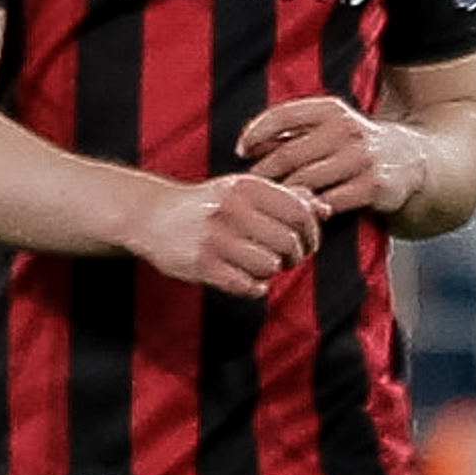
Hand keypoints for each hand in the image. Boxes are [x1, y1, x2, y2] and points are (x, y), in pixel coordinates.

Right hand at [131, 170, 322, 297]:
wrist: (151, 215)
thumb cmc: (207, 204)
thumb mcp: (243, 191)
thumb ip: (285, 196)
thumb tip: (324, 210)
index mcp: (246, 187)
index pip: (301, 213)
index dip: (312, 234)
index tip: (306, 243)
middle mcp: (231, 209)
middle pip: (289, 242)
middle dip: (295, 256)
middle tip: (286, 259)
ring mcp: (214, 237)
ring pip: (270, 265)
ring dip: (272, 272)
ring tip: (261, 267)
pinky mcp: (201, 264)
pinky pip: (246, 285)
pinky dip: (254, 287)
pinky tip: (247, 280)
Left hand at [239, 95, 430, 221]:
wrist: (414, 161)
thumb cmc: (356, 146)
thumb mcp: (331, 126)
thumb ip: (294, 132)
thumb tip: (246, 147)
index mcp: (332, 110)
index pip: (282, 115)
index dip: (255, 133)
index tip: (239, 151)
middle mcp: (347, 130)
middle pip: (288, 155)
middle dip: (263, 175)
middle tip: (249, 190)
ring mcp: (361, 158)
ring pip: (305, 182)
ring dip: (284, 196)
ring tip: (270, 205)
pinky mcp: (372, 186)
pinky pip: (327, 203)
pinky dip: (310, 211)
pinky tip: (302, 216)